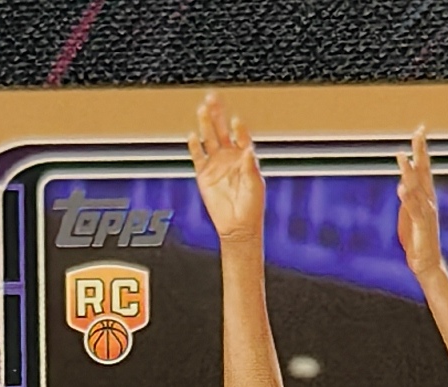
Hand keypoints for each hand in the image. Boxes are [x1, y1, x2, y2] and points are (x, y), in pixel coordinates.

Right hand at [188, 93, 264, 242]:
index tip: (236, 121)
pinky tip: (192, 135)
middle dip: (217, 114)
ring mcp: (216, 164)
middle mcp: (229, 157)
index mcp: (244, 157)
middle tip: (212, 97)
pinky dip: (194, 146)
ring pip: (208, 138)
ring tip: (202, 108)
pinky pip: (197, 156)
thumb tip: (248, 150)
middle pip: (221, 130)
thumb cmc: (251, 208)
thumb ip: (250, 167)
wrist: (238, 227)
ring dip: (205, 124)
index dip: (238, 128)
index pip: (241, 136)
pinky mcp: (204, 174)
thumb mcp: (255, 186)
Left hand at [396, 128, 441, 279]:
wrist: (427, 263)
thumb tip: (402, 183)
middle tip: (419, 132)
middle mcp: (429, 201)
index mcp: (426, 196)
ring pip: (417, 189)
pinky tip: (402, 188)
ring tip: (402, 156)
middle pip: (424, 172)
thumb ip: (408, 198)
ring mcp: (427, 213)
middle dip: (421, 152)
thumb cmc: (417, 239)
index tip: (421, 130)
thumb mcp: (409, 214)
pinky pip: (414, 210)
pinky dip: (408, 199)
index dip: (422, 150)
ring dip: (409, 172)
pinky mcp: (422, 227)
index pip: (424, 168)